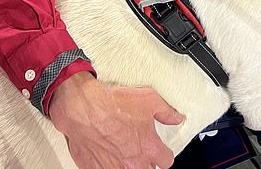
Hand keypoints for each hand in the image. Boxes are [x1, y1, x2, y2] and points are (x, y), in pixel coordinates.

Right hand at [48, 72, 183, 167]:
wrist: (83, 110)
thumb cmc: (112, 105)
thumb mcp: (149, 99)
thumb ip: (166, 112)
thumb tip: (177, 118)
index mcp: (149, 148)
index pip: (166, 161)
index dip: (164, 154)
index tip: (160, 150)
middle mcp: (133, 163)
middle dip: (146, 161)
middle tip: (138, 148)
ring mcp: (114, 168)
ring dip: (127, 164)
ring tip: (122, 151)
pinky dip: (108, 165)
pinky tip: (106, 154)